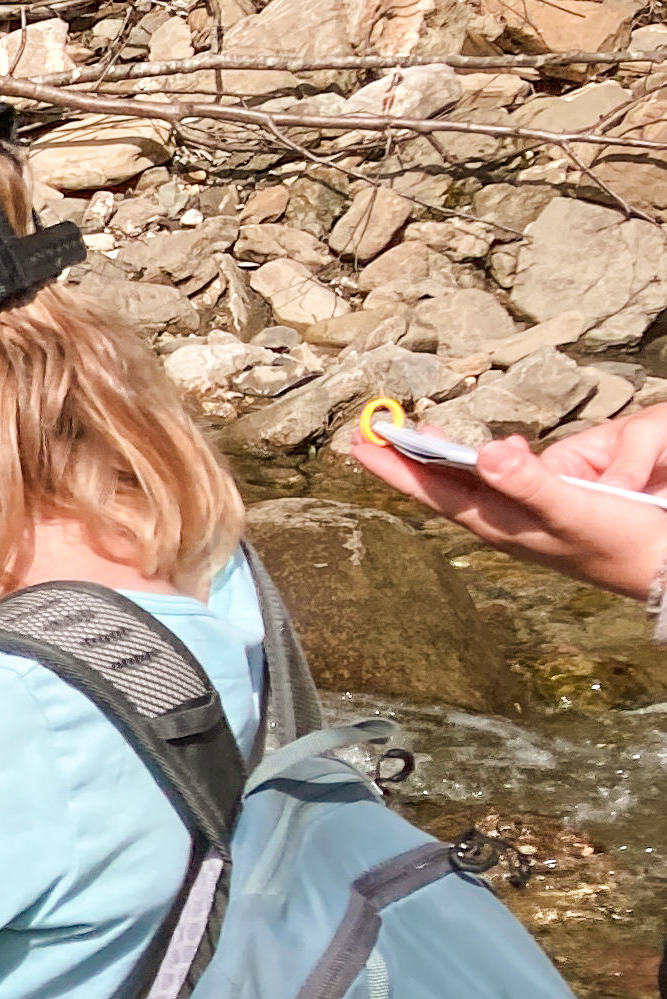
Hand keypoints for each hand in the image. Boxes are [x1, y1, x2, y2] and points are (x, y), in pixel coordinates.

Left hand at [346, 410, 666, 600]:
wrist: (665, 565)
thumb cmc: (621, 542)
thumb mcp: (575, 509)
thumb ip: (531, 483)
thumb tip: (485, 454)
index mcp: (502, 525)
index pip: (438, 492)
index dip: (398, 469)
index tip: (361, 445)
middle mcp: (508, 520)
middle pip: (449, 486)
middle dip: (416, 459)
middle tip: (383, 432)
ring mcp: (531, 515)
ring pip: (480, 482)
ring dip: (454, 459)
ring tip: (428, 437)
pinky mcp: (556, 507)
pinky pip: (516, 481)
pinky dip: (499, 463)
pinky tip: (499, 455)